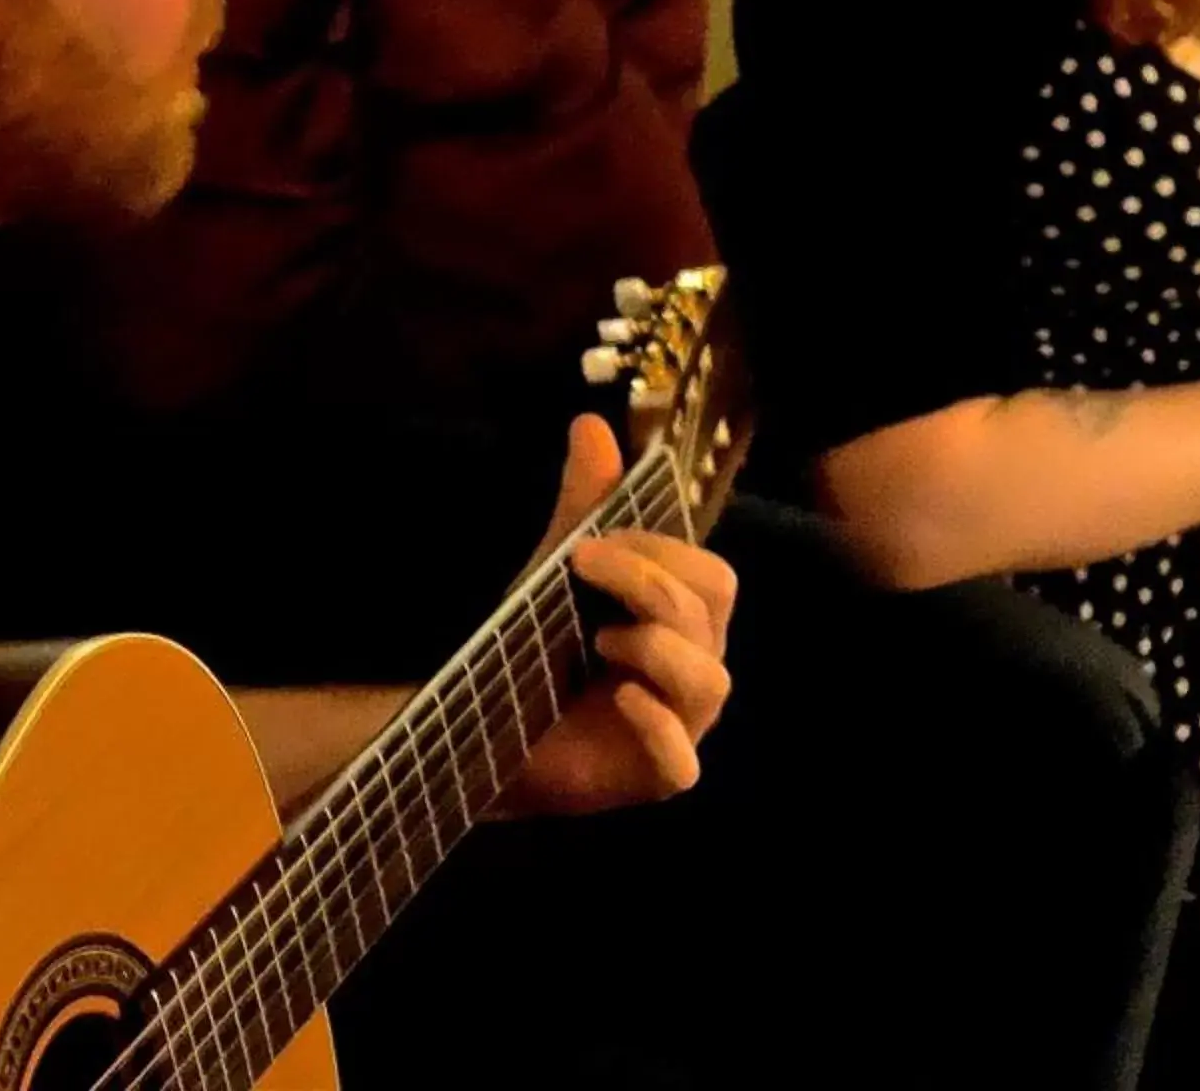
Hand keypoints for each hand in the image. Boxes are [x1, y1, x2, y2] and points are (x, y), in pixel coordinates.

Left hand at [504, 416, 736, 817]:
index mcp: (688, 620)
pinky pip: (682, 759)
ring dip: (656, 648)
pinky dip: (658, 726)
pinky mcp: (656, 776)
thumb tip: (590, 423)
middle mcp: (697, 668)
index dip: (658, 552)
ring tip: (600, 641)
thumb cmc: (540, 649)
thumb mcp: (558, 570)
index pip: (711, 573)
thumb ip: (585, 505)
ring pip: (710, 680)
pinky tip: (622, 700)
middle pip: (714, 615)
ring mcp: (684, 726)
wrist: (485, 730)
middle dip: (652, 585)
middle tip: (585, 575)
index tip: (588, 546)